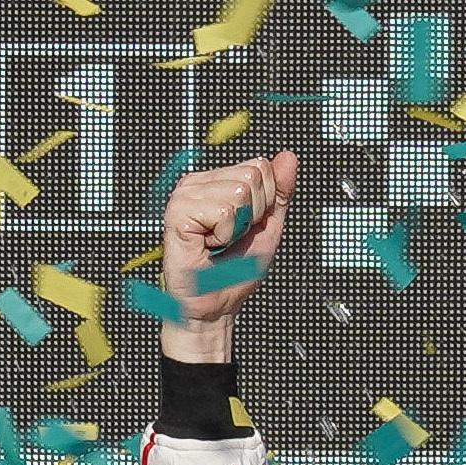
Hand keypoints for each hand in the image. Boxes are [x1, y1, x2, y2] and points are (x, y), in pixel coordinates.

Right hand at [160, 151, 298, 361]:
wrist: (214, 307)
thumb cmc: (235, 272)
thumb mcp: (268, 227)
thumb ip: (279, 193)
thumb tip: (288, 157)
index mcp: (217, 181)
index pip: (261, 166)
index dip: (264, 203)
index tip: (245, 227)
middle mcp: (199, 182)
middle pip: (253, 175)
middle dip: (253, 214)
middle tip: (230, 237)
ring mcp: (186, 194)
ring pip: (240, 191)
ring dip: (237, 227)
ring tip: (217, 242)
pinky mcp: (178, 210)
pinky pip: (223, 211)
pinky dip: (223, 235)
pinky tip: (207, 244)